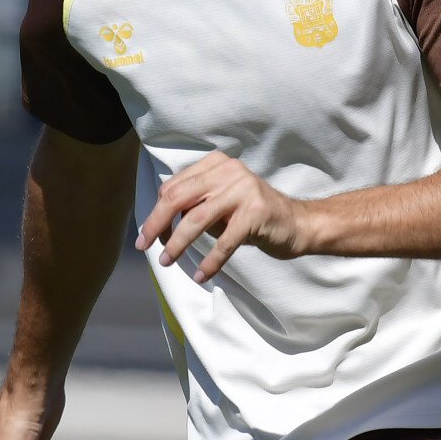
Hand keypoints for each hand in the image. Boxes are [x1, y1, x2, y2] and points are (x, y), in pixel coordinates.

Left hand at [135, 152, 316, 284]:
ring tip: (166, 261)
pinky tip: (200, 275)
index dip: (157, 213)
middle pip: (179, 198)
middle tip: (144, 246)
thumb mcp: (219, 203)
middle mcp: (229, 171)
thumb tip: (158, 225)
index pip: (174, 187)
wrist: (296, 224)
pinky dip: (210, 261)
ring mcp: (244, 189)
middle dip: (157, 224)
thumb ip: (193, 205)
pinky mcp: (256, 213)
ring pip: (197, 219)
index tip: (150, 235)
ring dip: (177, 243)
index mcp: (216, 164)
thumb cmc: (251, 216)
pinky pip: (225, 241)